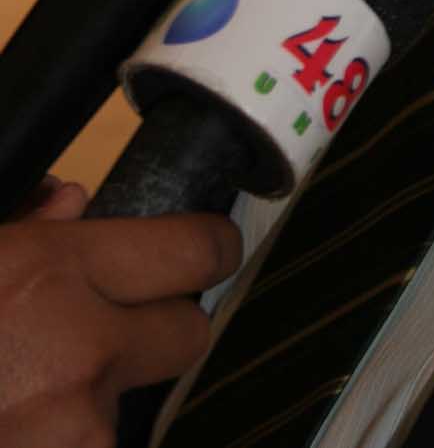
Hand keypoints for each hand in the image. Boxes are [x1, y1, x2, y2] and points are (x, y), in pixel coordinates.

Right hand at [0, 179, 240, 447]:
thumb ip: (31, 229)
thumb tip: (74, 202)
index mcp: (55, 268)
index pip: (194, 248)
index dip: (211, 248)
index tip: (214, 250)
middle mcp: (86, 344)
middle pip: (190, 332)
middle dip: (161, 330)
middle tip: (113, 332)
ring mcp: (84, 423)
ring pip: (133, 402)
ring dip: (96, 401)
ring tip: (35, 393)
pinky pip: (99, 442)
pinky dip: (68, 437)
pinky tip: (27, 427)